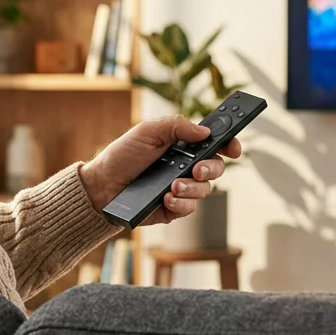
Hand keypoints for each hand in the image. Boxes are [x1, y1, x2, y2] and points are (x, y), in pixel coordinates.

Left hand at [80, 115, 242, 226]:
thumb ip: (176, 126)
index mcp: (183, 146)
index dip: (229, 144)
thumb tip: (204, 131)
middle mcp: (186, 167)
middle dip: (211, 169)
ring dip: (191, 188)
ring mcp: (181, 188)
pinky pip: (189, 208)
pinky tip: (165, 198)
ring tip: (172, 186)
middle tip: (196, 169)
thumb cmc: (123, 155)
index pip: (214, 144)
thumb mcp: (147, 131)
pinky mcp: (173, 208)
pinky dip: (180, 203)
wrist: (102, 185)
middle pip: (216, 168)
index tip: (233, 147)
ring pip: (205, 190)